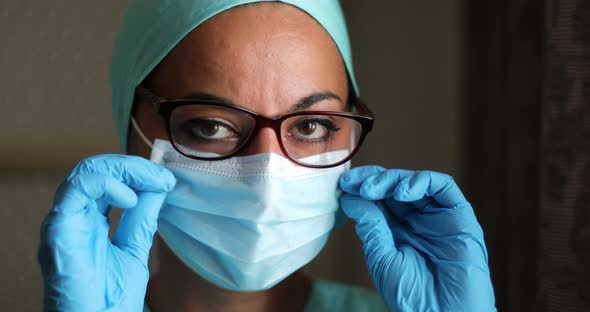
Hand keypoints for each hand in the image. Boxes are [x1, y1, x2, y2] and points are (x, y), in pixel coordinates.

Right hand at [38, 155, 174, 311]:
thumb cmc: (109, 300)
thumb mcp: (134, 249)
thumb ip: (142, 218)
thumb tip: (157, 187)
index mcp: (91, 221)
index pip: (110, 180)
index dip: (138, 174)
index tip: (166, 181)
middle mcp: (75, 217)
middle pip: (98, 170)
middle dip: (134, 167)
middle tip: (162, 177)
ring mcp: (65, 221)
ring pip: (86, 172)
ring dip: (125, 169)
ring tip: (153, 181)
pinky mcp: (59, 229)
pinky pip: (77, 190)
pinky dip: (106, 184)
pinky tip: (131, 198)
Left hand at [340, 166, 494, 310]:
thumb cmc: (411, 295)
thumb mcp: (382, 256)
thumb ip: (370, 224)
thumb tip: (350, 197)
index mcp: (397, 231)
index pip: (379, 200)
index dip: (361, 188)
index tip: (344, 184)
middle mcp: (417, 221)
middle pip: (394, 187)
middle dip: (372, 180)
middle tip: (354, 183)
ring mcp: (438, 216)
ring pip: (415, 182)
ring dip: (391, 180)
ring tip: (373, 190)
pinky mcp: (459, 214)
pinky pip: (443, 186)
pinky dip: (421, 182)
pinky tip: (401, 192)